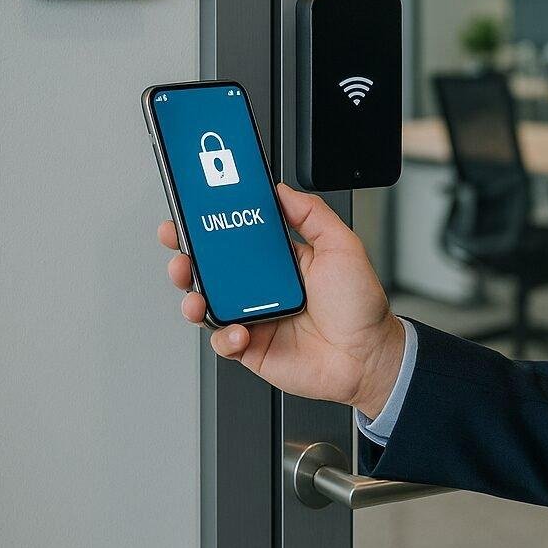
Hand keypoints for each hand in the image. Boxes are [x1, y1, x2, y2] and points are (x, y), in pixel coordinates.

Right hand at [157, 182, 406, 418]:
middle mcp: (262, 288)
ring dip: (192, 295)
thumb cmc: (360, 306)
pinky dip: (224, 335)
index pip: (236, 236)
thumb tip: (282, 190)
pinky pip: (223, 340)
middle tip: (179, 249)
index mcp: (280, 260)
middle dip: (186, 256)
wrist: (369, 357)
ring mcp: (254, 318)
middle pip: (211, 268)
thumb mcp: (343, 247)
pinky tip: (239, 330)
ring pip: (208, 303)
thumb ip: (312, 215)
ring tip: (196, 294)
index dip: (211, 223)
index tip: (191, 209)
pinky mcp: (251, 348)